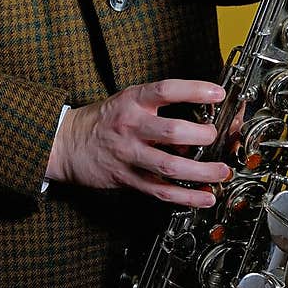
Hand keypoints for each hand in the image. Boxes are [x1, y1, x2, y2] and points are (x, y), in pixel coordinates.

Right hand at [44, 79, 231, 207]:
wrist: (67, 143)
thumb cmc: (103, 120)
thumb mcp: (127, 101)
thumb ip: (158, 109)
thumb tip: (195, 121)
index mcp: (132, 101)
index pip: (166, 90)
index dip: (194, 90)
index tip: (217, 93)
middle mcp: (131, 126)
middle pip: (171, 131)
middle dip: (201, 135)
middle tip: (215, 136)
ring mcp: (129, 155)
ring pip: (169, 166)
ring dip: (201, 171)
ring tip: (221, 171)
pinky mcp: (128, 179)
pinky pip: (161, 191)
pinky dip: (186, 197)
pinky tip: (204, 198)